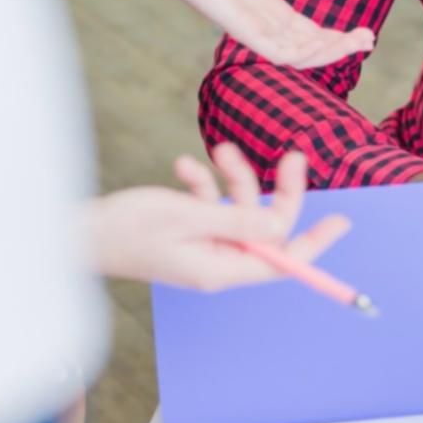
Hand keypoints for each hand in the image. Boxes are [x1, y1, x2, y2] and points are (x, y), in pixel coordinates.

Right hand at [88, 145, 349, 291]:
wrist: (79, 232)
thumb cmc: (127, 227)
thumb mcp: (188, 217)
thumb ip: (238, 221)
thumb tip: (282, 226)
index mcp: (222, 269)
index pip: (283, 261)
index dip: (315, 242)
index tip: (343, 221)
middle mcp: (217, 262)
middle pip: (266, 228)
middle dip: (274, 190)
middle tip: (292, 155)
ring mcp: (202, 247)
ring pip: (238, 209)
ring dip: (231, 178)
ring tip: (213, 153)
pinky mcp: (186, 232)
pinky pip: (210, 207)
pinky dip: (202, 185)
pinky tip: (182, 167)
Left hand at [166, 0, 374, 68]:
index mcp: (275, 13)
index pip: (312, 33)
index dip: (340, 37)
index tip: (366, 34)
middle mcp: (268, 29)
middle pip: (312, 49)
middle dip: (342, 48)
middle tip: (368, 42)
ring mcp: (257, 35)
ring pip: (299, 57)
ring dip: (328, 53)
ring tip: (352, 42)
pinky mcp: (245, 35)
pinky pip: (278, 54)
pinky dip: (302, 54)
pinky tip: (322, 44)